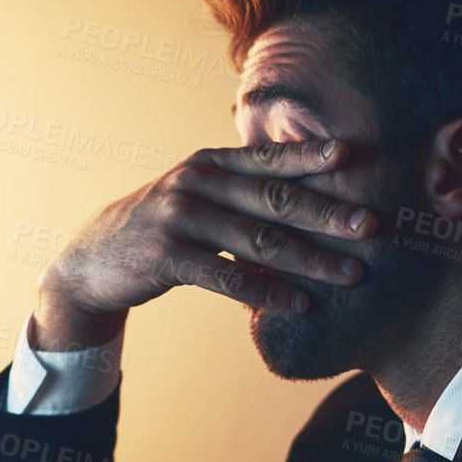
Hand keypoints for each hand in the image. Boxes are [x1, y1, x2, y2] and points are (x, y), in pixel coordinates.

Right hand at [34, 138, 371, 348]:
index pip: (268, 158)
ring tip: (350, 274)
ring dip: (309, 260)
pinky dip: (265, 292)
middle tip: (371, 225)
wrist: (90, 262)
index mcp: (208, 163)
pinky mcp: (165, 256)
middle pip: (273, 198)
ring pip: (256, 240)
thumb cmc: (157, 229)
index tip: (354, 157)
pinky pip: (226, 277)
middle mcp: (195, 182)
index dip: (310, 156)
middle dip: (327, 213)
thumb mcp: (193, 197)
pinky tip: (297, 305)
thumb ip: (238, 192)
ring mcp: (178, 218)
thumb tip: (304, 199)